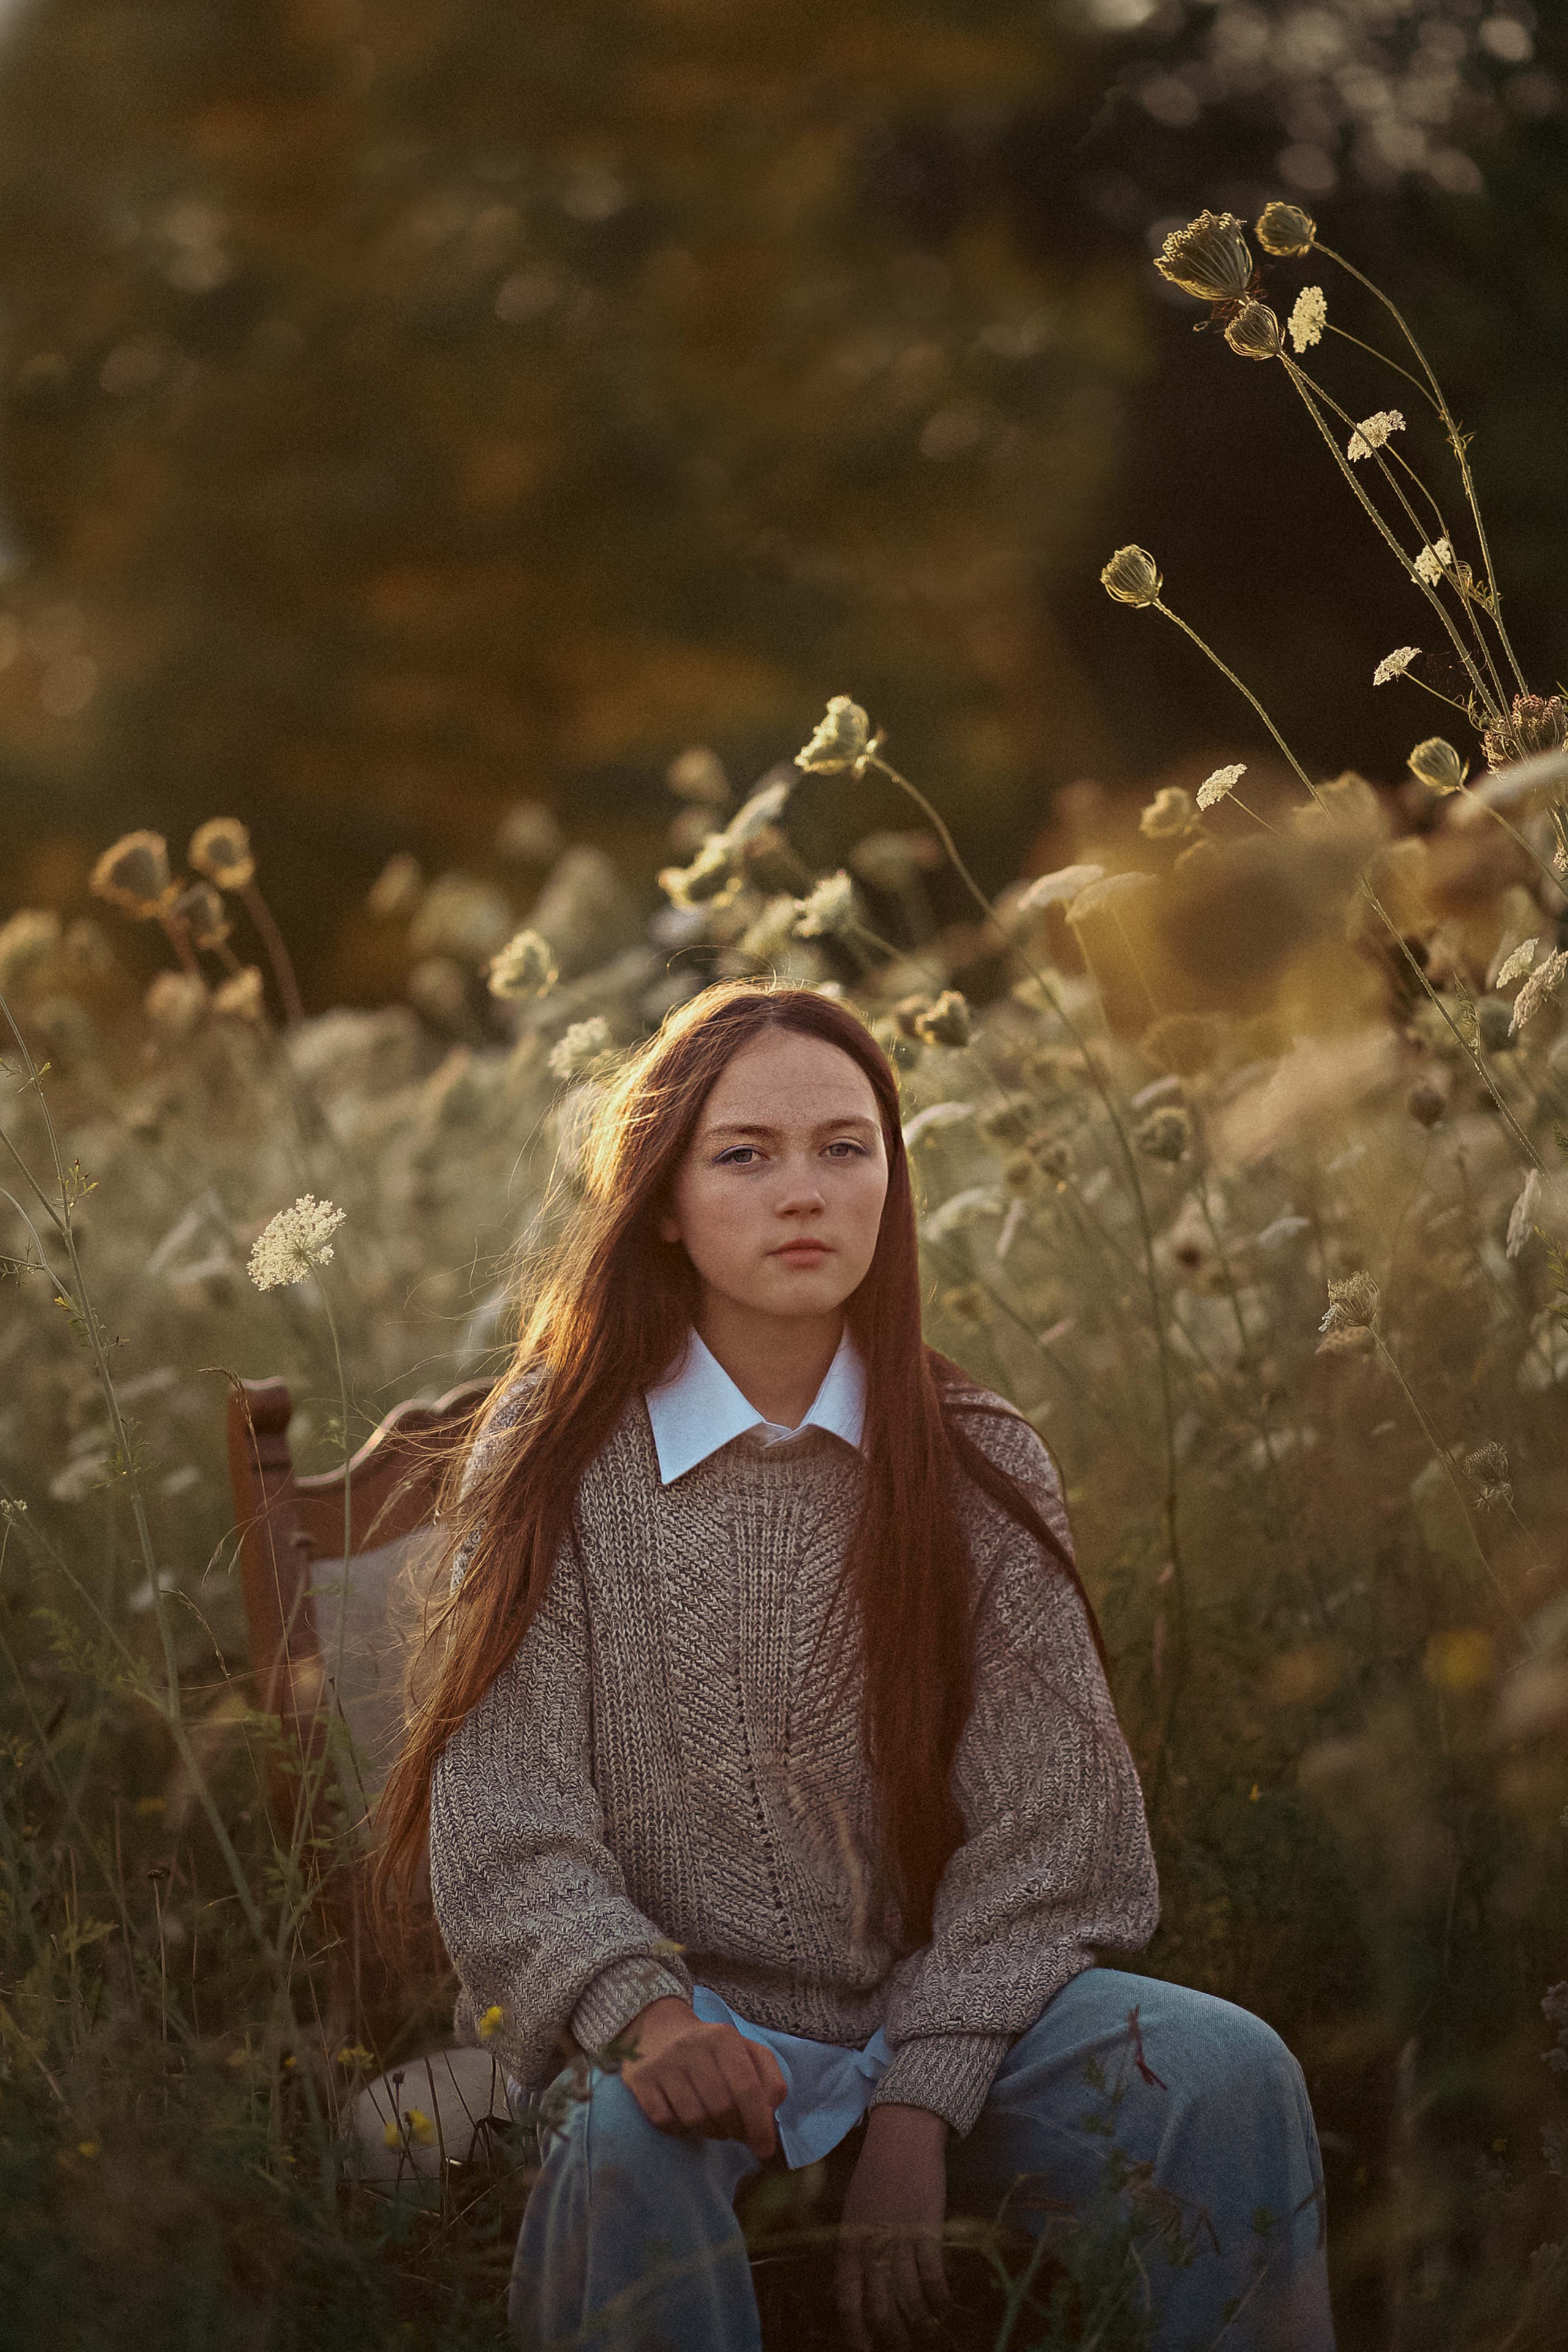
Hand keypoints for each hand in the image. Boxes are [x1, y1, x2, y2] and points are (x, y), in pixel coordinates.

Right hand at [617, 1995, 786, 2161]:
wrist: (656, 2028)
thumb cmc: (710, 2048)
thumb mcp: (744, 2051)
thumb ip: (768, 2079)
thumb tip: (769, 2117)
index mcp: (724, 2038)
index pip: (747, 2087)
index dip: (759, 2123)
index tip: (764, 2148)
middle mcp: (692, 2047)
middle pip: (722, 2108)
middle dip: (735, 2129)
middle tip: (736, 2132)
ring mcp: (663, 2064)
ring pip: (694, 2119)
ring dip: (710, 2132)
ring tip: (715, 2124)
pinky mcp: (640, 2081)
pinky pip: (666, 2122)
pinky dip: (681, 2130)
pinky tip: (687, 2120)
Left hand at [836, 2103, 950, 2349]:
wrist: (902, 2137)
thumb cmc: (876, 2174)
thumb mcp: (854, 2212)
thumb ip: (854, 2249)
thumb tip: (854, 2288)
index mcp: (849, 2242)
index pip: (847, 2300)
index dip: (856, 2331)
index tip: (865, 2350)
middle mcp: (871, 2246)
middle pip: (880, 2307)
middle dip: (892, 2335)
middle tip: (901, 2347)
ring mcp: (900, 2239)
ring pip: (908, 2297)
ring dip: (919, 2320)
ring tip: (927, 2330)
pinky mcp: (927, 2229)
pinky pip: (933, 2276)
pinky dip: (939, 2296)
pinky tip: (943, 2305)